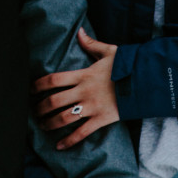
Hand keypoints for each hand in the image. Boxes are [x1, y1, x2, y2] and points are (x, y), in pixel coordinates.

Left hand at [33, 28, 119, 149]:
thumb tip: (79, 31)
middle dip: (40, 108)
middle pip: (53, 101)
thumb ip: (91, 43)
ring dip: (49, 124)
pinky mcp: (101, 119)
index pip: (53, 80)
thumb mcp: (109, 51)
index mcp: (83, 74)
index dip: (38, 85)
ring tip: (42, 126)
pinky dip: (69, 141)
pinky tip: (59, 146)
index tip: (31, 90)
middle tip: (34, 112)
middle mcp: (84, 91)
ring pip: (63, 118)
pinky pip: (81, 133)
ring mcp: (92, 107)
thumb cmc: (128, 66)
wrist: (147, 81)